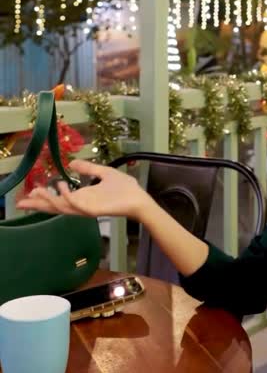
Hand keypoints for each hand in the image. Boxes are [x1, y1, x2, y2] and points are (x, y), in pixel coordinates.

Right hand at [17, 158, 150, 222]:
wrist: (139, 198)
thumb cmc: (124, 188)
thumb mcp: (103, 172)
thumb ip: (88, 168)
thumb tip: (71, 163)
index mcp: (82, 197)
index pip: (58, 200)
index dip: (43, 199)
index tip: (28, 194)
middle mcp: (81, 205)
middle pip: (54, 207)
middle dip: (38, 205)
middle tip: (21, 202)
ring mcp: (86, 208)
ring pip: (61, 207)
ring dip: (48, 200)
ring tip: (36, 191)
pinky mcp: (93, 209)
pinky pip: (76, 203)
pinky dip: (66, 196)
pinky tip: (59, 186)